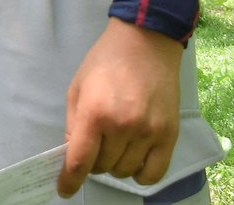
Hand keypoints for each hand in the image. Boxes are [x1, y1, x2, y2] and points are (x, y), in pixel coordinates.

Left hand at [59, 18, 184, 195]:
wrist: (145, 43)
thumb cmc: (105, 62)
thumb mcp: (78, 88)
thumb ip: (74, 124)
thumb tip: (73, 153)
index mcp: (94, 113)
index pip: (80, 161)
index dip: (69, 180)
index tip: (64, 190)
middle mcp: (123, 126)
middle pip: (103, 167)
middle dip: (93, 161)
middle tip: (95, 143)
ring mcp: (149, 132)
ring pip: (125, 170)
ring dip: (115, 164)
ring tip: (115, 144)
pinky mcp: (170, 135)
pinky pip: (154, 173)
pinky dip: (140, 174)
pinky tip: (134, 160)